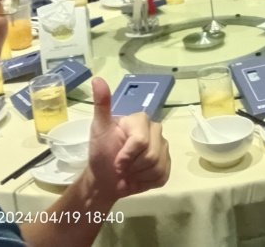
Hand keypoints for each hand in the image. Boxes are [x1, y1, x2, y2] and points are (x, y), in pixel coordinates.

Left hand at [82, 77, 170, 202]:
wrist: (105, 179)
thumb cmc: (101, 153)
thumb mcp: (98, 129)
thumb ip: (101, 105)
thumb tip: (97, 79)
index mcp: (140, 120)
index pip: (141, 141)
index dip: (126, 156)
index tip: (116, 161)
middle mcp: (156, 130)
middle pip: (151, 155)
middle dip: (132, 167)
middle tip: (121, 168)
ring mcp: (163, 147)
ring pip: (157, 167)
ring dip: (138, 176)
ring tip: (128, 174)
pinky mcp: (167, 165)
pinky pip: (162, 177)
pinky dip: (146, 184)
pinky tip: (137, 179)